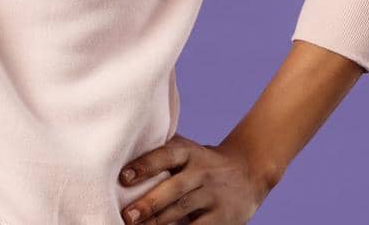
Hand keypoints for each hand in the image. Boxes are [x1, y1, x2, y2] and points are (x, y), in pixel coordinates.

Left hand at [117, 133, 270, 223]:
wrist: (249, 172)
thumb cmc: (202, 163)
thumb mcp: (188, 150)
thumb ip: (161, 152)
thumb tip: (119, 157)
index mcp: (190, 153)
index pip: (166, 155)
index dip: (145, 165)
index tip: (123, 177)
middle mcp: (202, 172)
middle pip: (174, 188)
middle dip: (150, 203)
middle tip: (127, 216)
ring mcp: (213, 195)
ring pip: (184, 210)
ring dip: (159, 223)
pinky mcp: (222, 218)